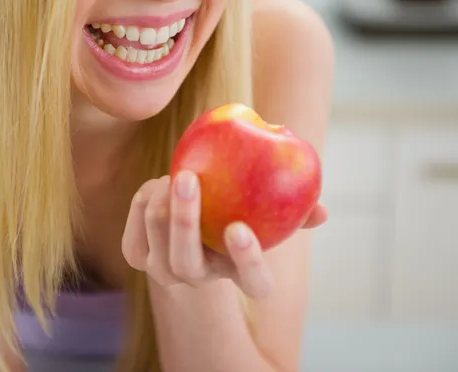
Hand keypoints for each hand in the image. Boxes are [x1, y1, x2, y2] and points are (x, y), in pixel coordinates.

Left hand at [121, 171, 326, 298]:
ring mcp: (163, 270)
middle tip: (188, 177)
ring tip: (178, 174)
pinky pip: (135, 223)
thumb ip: (296, 214)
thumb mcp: (268, 217)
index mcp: (238, 274)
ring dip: (163, 200)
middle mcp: (198, 278)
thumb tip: (322, 210)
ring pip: (155, 241)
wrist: (190, 231)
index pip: (253, 284)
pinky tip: (159, 183)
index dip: (248, 260)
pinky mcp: (137, 254)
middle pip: (186, 263)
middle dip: (185, 220)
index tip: (240, 228)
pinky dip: (145, 198)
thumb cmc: (238, 217)